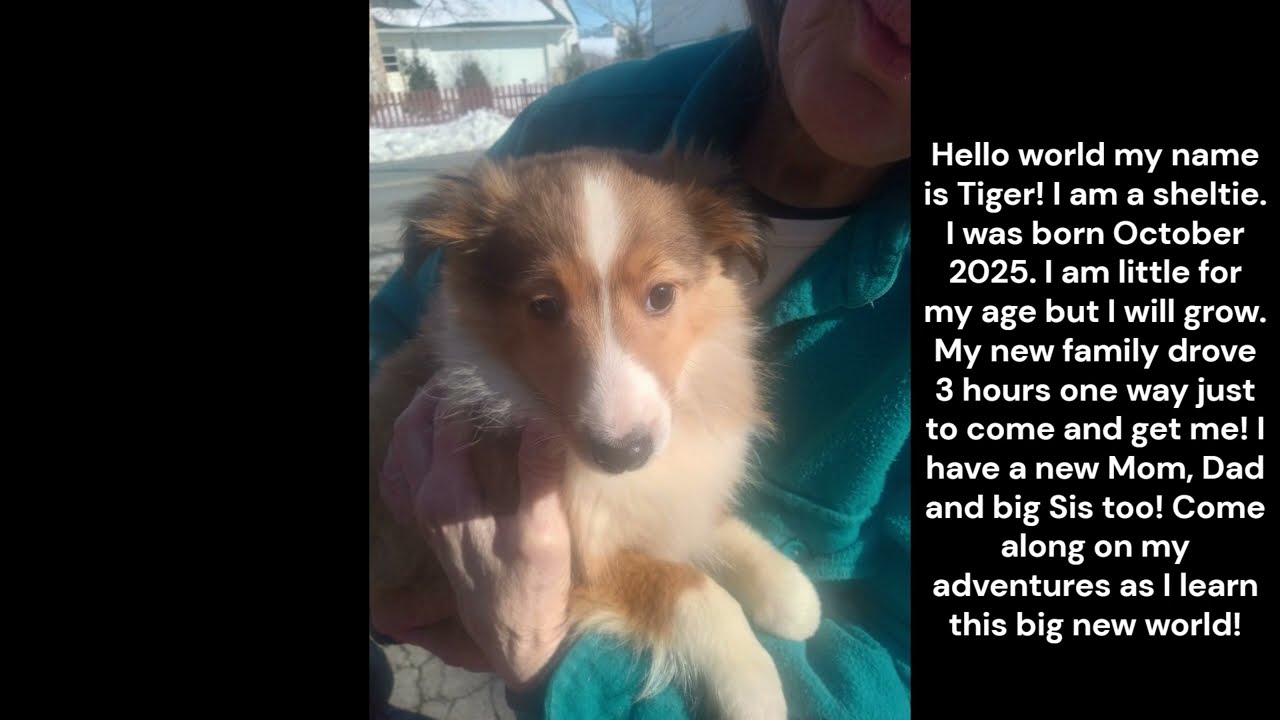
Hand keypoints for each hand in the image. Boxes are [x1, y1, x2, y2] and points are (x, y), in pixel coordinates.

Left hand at [374, 386, 572, 688]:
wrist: (514, 634)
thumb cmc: (533, 585)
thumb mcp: (543, 530)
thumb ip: (537, 471)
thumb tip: (542, 418)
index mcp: (449, 495)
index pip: (447, 421)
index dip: (468, 388)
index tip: (494, 368)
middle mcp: (425, 500)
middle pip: (415, 427)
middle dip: (439, 393)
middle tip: (473, 372)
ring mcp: (421, 513)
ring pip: (402, 448)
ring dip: (420, 416)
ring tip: (452, 396)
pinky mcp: (429, 525)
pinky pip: (401, 475)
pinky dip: (410, 449)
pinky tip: (432, 442)